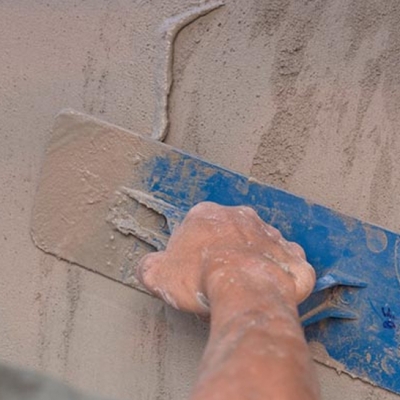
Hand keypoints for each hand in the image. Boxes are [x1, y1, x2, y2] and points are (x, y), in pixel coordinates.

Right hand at [137, 202, 315, 313]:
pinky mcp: (293, 256)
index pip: (196, 226)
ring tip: (245, 283)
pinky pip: (287, 263)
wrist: (243, 290)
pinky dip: (281, 273)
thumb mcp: (158, 274)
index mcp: (208, 214)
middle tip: (217, 275)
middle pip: (231, 232)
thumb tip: (149, 267)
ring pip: (260, 245)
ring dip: (254, 259)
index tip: (191, 268)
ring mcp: (271, 235)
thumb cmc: (200, 278)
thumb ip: (149, 266)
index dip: (192, 248)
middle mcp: (242, 217)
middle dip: (225, 249)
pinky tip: (270, 286)